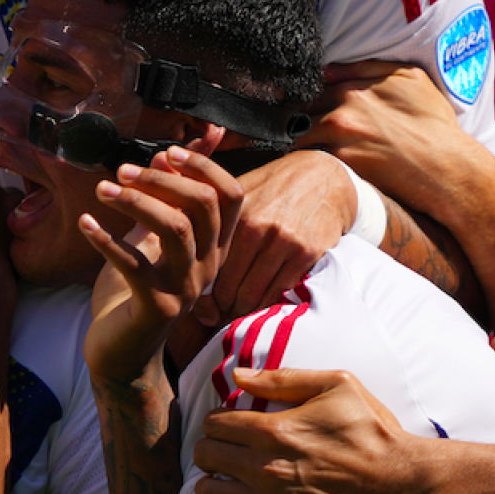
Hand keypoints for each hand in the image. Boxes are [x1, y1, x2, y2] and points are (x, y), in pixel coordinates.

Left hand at [85, 145, 243, 382]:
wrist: (120, 353)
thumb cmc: (132, 292)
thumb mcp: (147, 240)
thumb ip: (160, 204)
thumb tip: (163, 158)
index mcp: (212, 247)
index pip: (230, 197)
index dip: (204, 167)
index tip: (167, 153)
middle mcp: (208, 267)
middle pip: (203, 206)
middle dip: (163, 180)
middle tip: (122, 170)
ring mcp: (186, 288)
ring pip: (176, 229)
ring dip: (136, 202)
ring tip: (102, 189)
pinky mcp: (157, 307)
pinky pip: (134, 264)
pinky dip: (106, 239)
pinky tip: (84, 222)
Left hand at [191, 369, 429, 493]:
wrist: (400, 485)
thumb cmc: (372, 432)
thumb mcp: (338, 386)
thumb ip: (284, 377)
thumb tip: (239, 374)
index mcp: (274, 430)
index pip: (214, 423)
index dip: (219, 418)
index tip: (233, 420)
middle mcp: (265, 468)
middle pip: (204, 455)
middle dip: (211, 446)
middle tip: (228, 445)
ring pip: (208, 493)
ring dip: (213, 481)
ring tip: (229, 474)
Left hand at [207, 150, 353, 324]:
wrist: (323, 177)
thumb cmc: (274, 186)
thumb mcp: (239, 190)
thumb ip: (207, 210)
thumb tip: (171, 228)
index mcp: (235, 214)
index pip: (208, 265)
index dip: (201, 290)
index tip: (199, 304)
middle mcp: (258, 229)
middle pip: (228, 287)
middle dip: (219, 307)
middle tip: (214, 316)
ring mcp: (284, 242)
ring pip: (252, 296)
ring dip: (241, 312)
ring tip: (234, 315)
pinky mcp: (306, 253)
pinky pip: (279, 293)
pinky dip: (267, 306)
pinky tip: (260, 307)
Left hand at [301, 61, 494, 221]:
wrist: (448, 168)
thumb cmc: (434, 123)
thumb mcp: (410, 78)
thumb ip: (367, 69)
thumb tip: (328, 70)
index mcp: (353, 88)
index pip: (311, 91)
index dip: (308, 102)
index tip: (307, 111)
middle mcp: (342, 111)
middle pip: (298, 113)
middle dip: (297, 121)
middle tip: (299, 132)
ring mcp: (339, 140)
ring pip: (298, 137)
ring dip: (298, 142)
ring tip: (302, 151)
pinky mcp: (342, 167)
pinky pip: (310, 161)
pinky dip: (308, 162)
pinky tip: (312, 167)